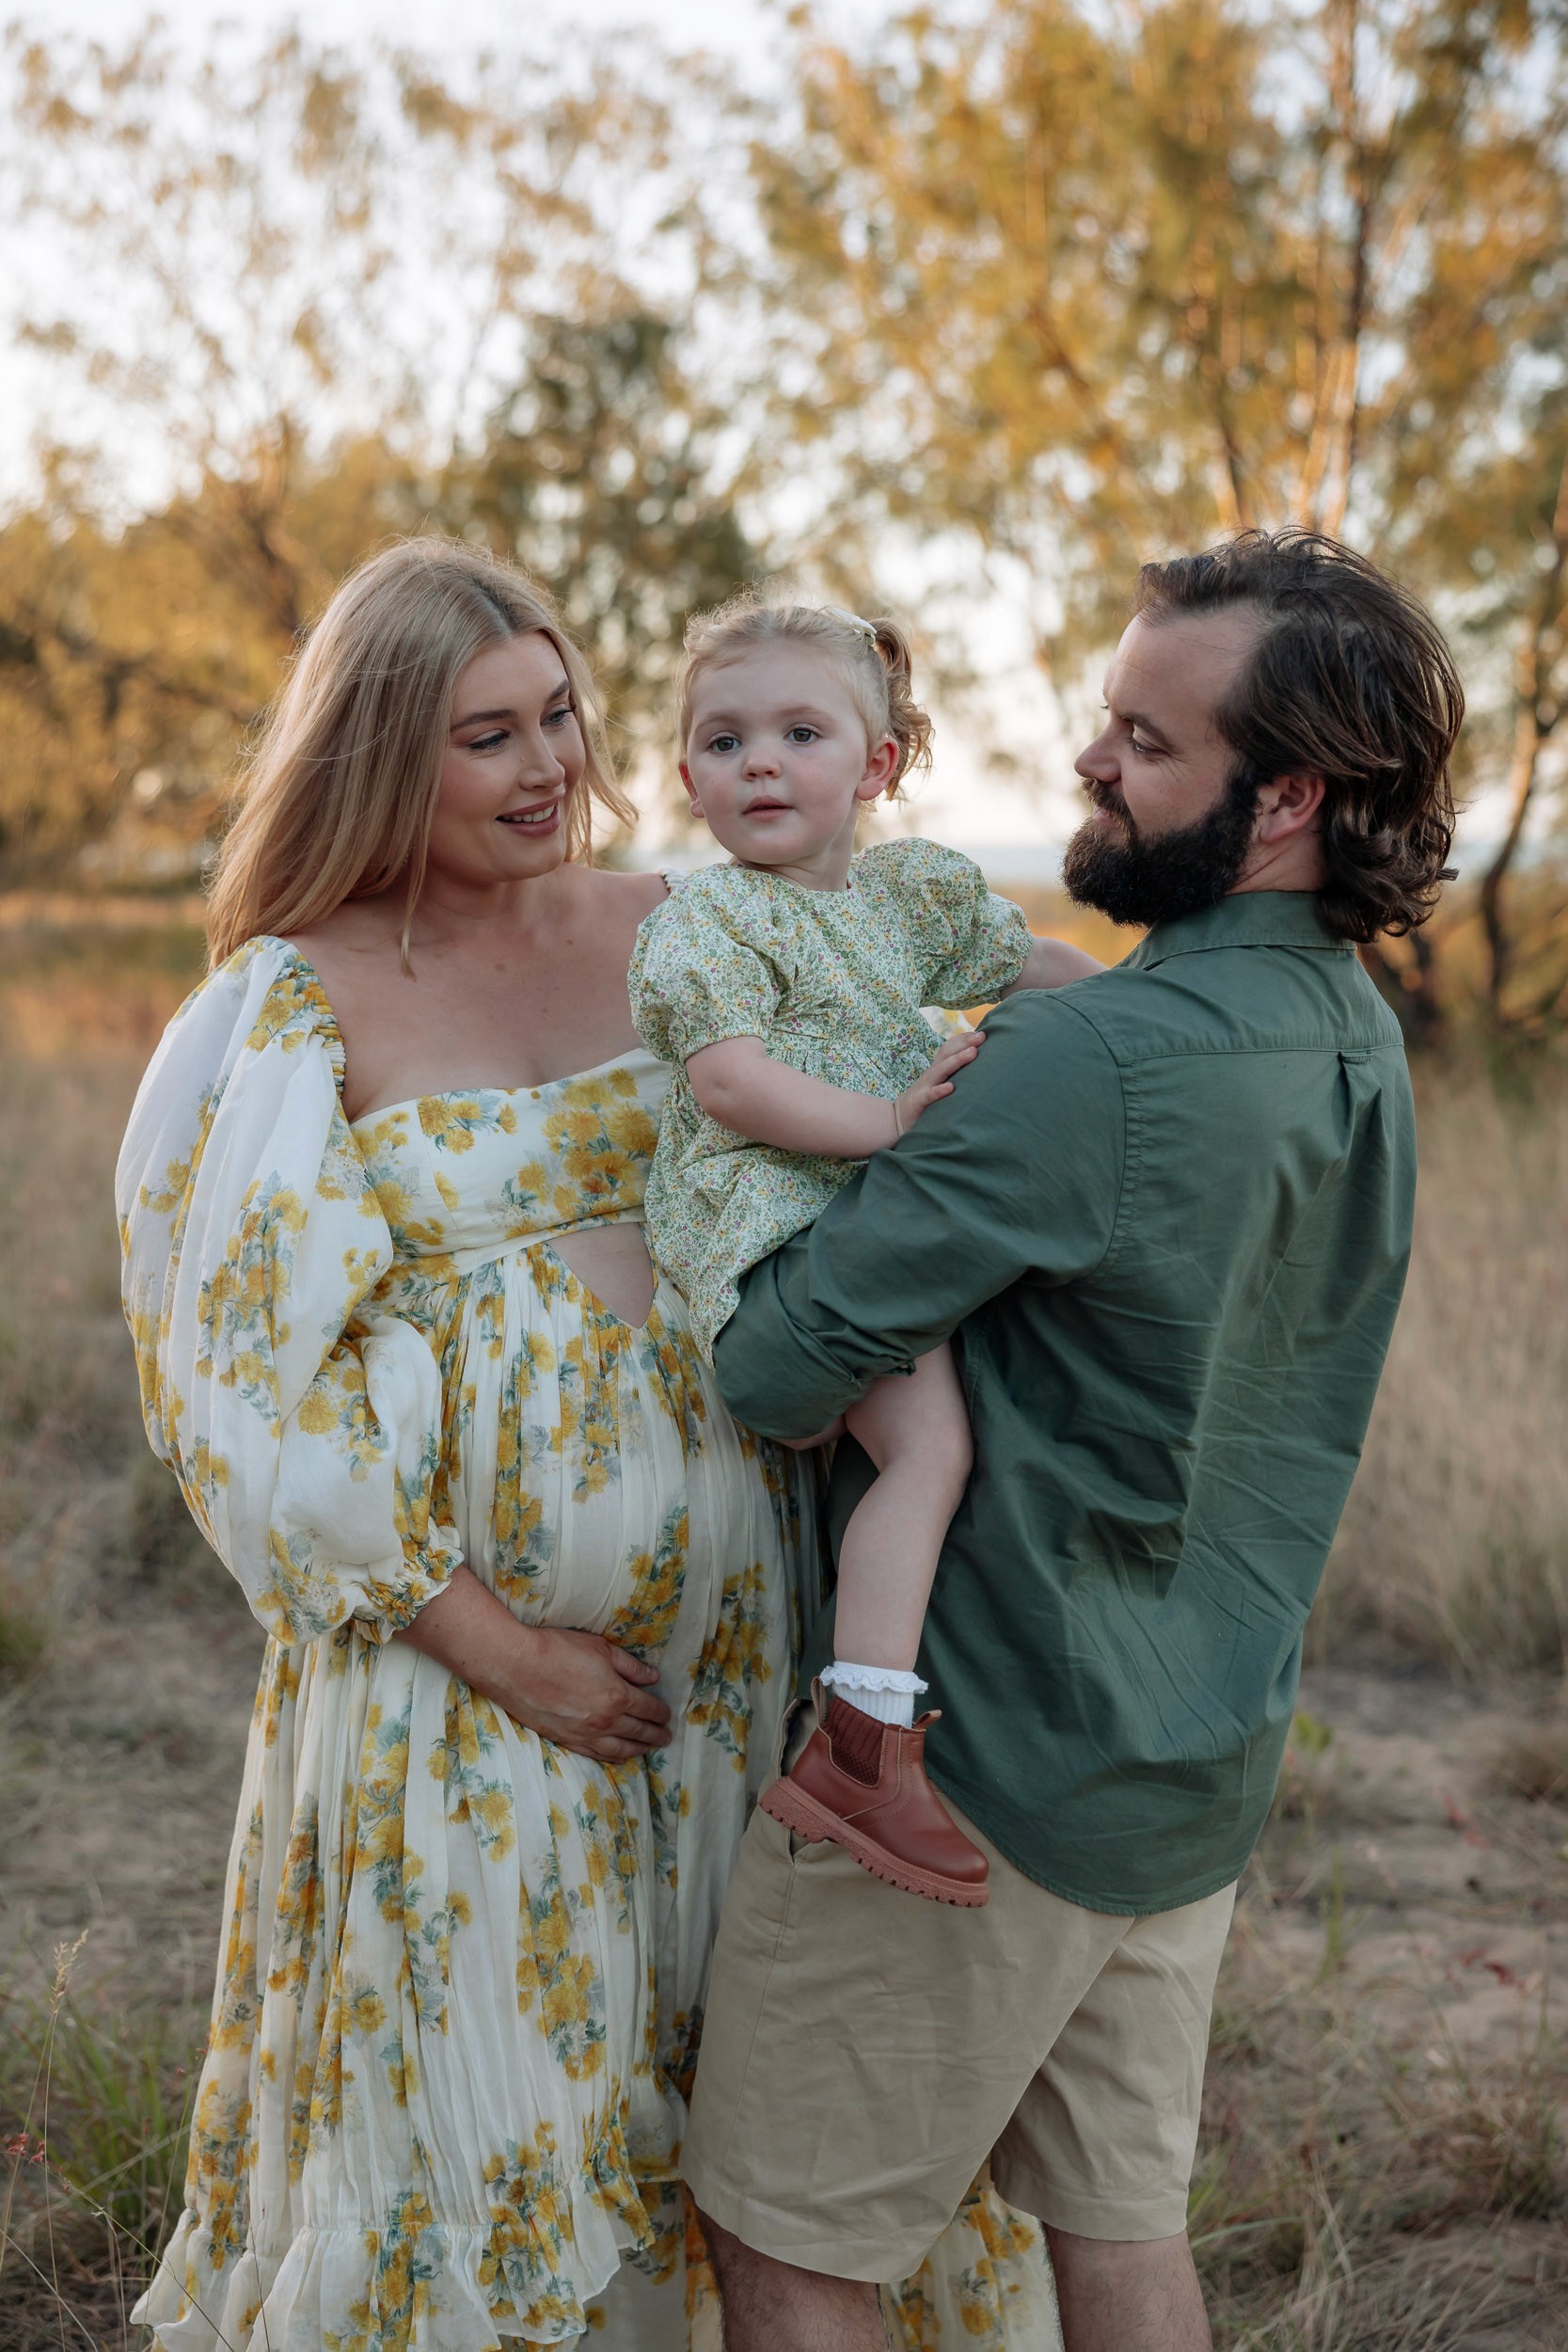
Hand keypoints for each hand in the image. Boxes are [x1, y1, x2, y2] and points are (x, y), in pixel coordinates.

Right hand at [498, 1626, 672, 1761]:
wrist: (516, 1667)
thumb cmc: (557, 1650)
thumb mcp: (600, 1648)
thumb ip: (630, 1666)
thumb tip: (653, 1677)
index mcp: (617, 1695)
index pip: (648, 1708)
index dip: (660, 1712)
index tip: (667, 1714)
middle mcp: (605, 1721)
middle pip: (638, 1732)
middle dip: (655, 1734)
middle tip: (666, 1737)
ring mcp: (585, 1734)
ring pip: (620, 1749)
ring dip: (638, 1749)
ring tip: (648, 1749)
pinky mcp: (565, 1740)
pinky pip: (596, 1755)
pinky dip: (612, 1757)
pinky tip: (618, 1756)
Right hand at [892, 1028, 984, 1138]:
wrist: (898, 1117)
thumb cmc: (925, 1099)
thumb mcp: (938, 1083)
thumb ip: (953, 1073)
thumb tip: (975, 1065)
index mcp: (938, 1069)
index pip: (949, 1048)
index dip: (963, 1039)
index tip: (981, 1033)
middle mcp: (932, 1074)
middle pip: (947, 1054)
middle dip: (965, 1043)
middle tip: (983, 1036)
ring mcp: (925, 1086)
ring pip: (941, 1070)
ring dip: (957, 1060)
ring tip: (973, 1052)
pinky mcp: (920, 1102)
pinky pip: (929, 1095)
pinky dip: (939, 1091)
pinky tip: (950, 1088)